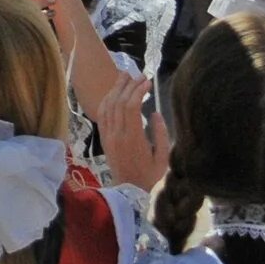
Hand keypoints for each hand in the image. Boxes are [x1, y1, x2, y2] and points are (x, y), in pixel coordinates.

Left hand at [93, 72, 168, 190]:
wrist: (128, 189)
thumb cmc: (149, 174)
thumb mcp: (163, 157)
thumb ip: (160, 134)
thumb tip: (156, 113)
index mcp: (132, 138)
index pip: (131, 107)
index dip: (138, 91)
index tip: (147, 82)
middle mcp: (116, 133)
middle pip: (119, 102)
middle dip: (128, 85)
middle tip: (139, 74)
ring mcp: (108, 134)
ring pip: (108, 106)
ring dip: (116, 89)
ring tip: (125, 75)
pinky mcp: (104, 136)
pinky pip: (102, 114)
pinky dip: (107, 99)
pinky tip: (114, 91)